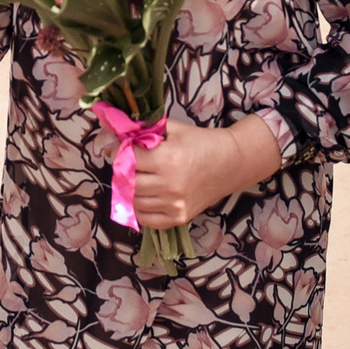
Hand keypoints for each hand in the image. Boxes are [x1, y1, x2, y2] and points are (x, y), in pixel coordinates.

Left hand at [131, 116, 283, 230]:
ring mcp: (174, 204)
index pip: (128, 158)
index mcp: (167, 159)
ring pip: (134, 200)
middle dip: (123, 170)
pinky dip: (140, 209)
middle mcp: (169, 185)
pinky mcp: (179, 217)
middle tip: (128, 163)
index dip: (120, 151)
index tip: (120, 148)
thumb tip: (118, 131)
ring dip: (130, 189)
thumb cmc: (202, 143)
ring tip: (137, 177)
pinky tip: (144, 196)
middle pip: (128, 181)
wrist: (231, 163)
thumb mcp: (174, 129)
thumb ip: (146, 129)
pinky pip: (146, 219)